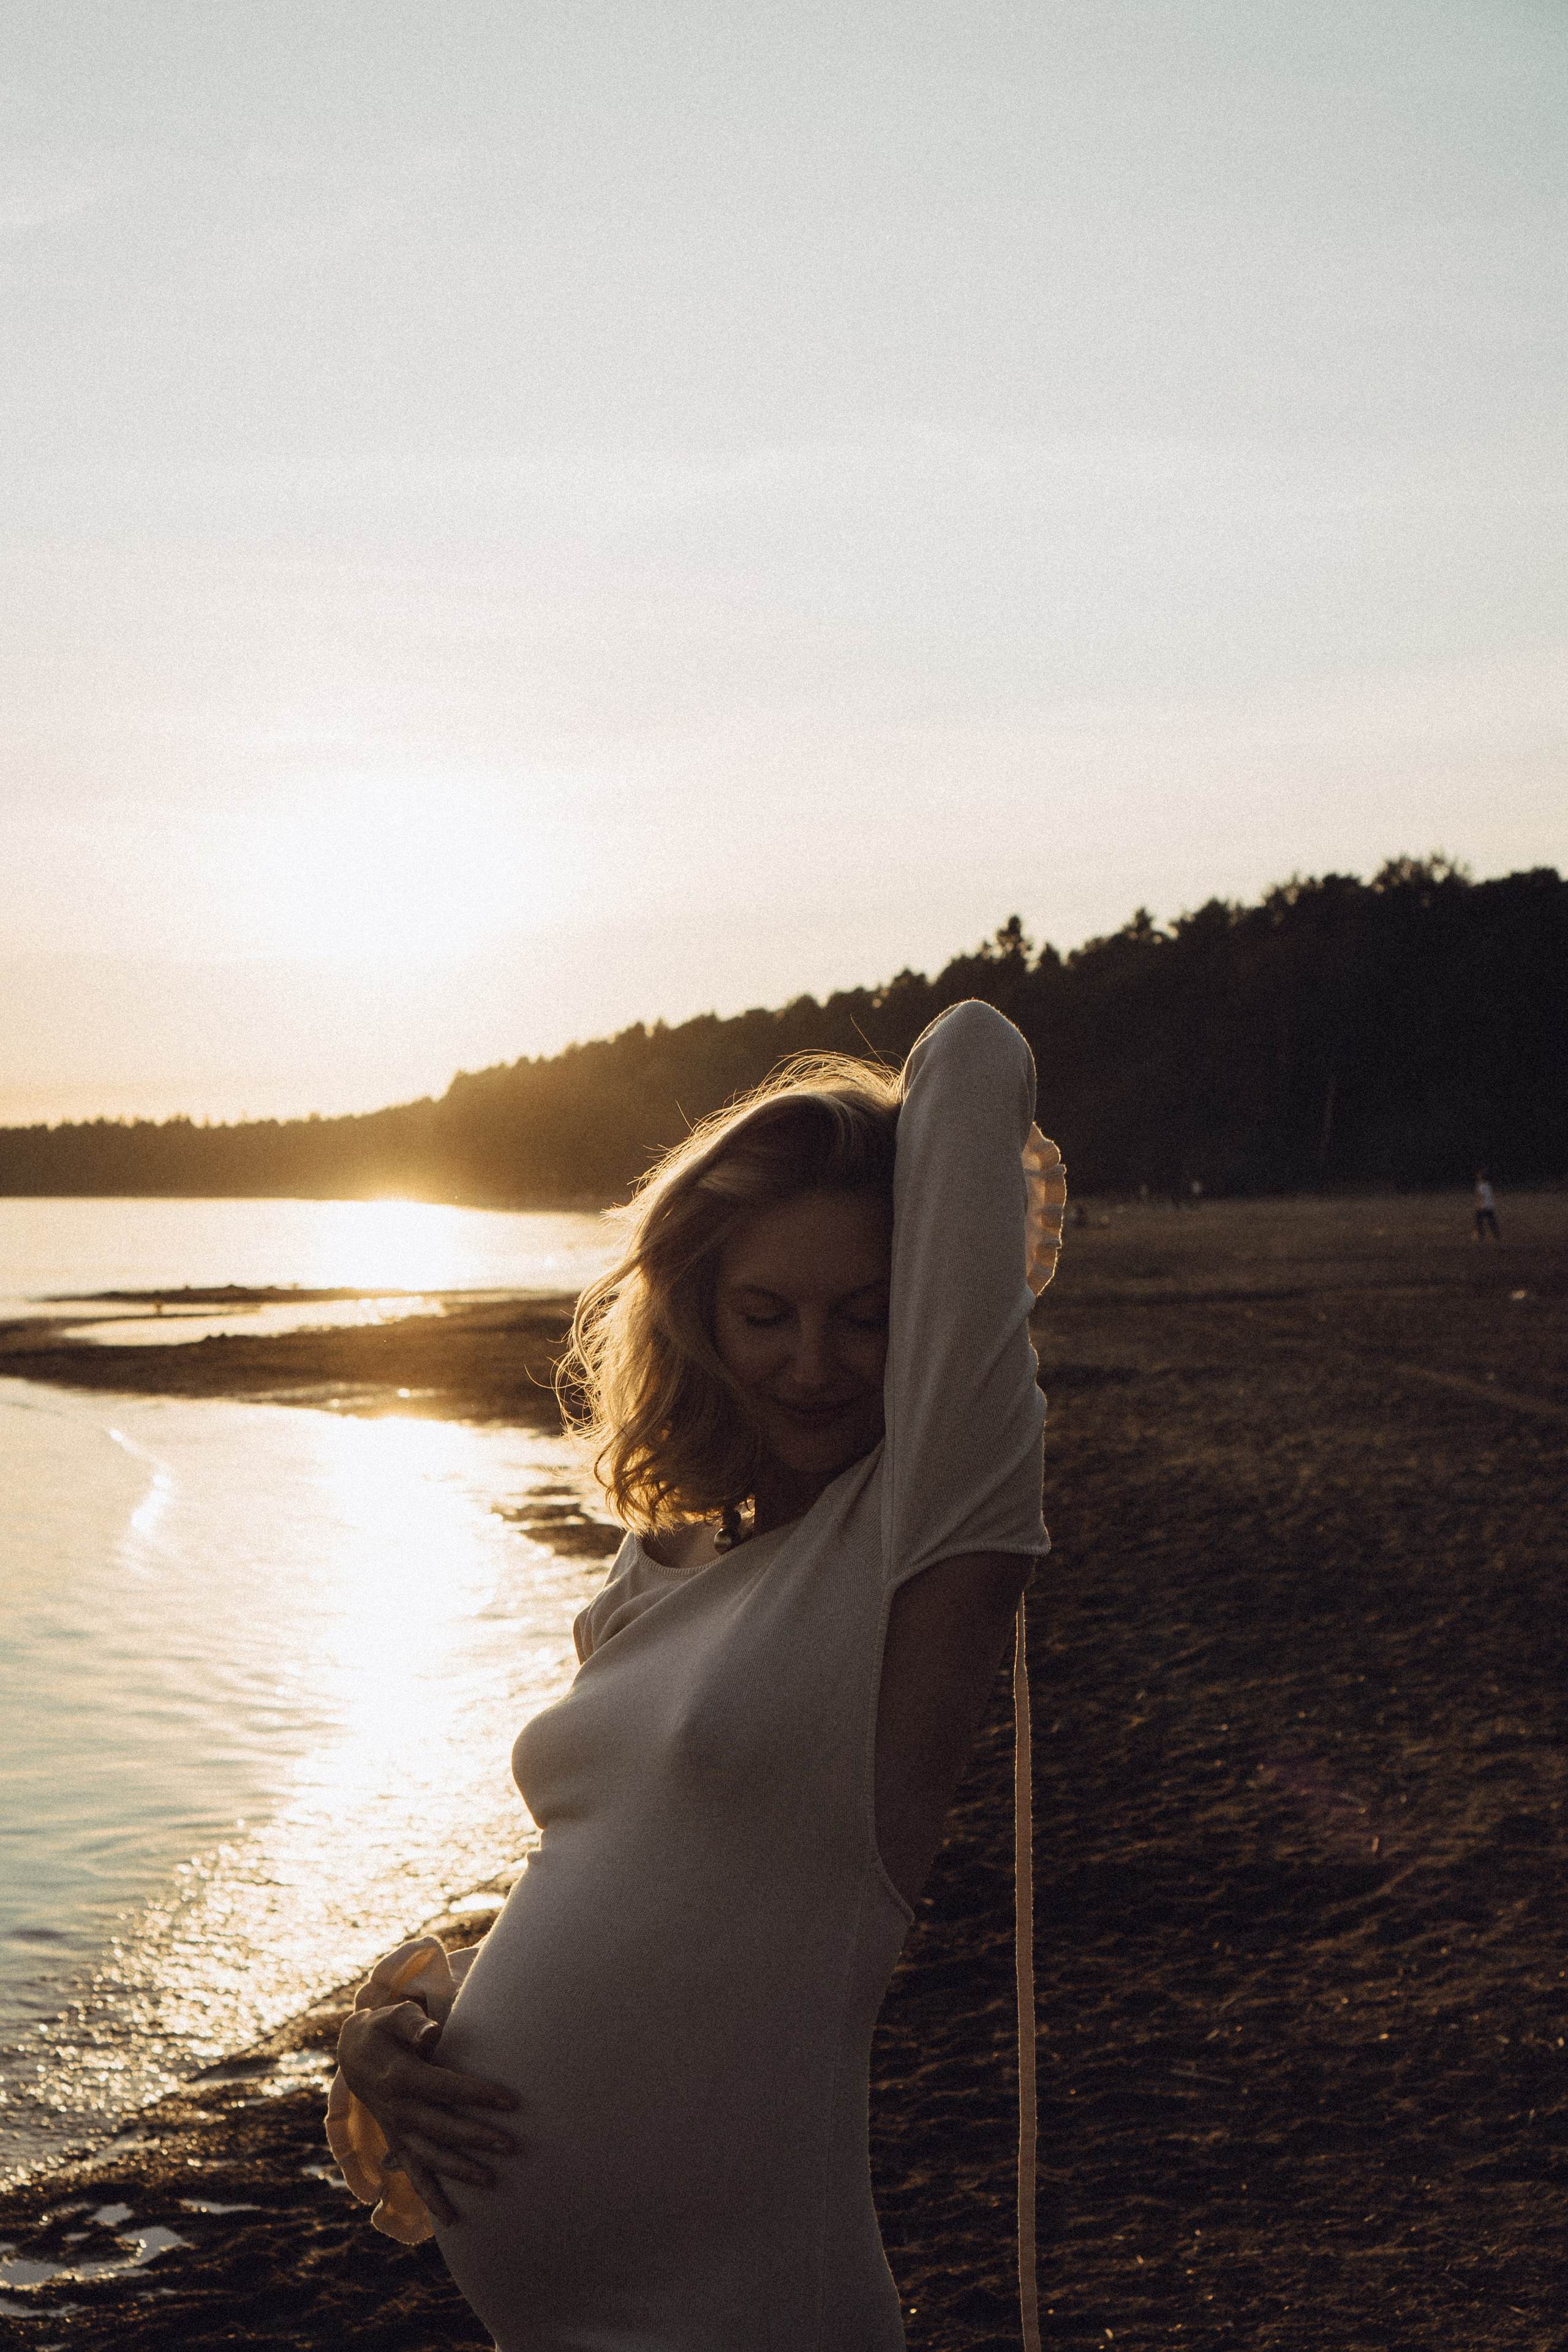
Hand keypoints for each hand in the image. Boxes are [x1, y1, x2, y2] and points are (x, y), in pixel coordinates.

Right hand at [335, 1999, 517, 2227]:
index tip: (510, 2100)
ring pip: (430, 2156)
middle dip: (477, 2137)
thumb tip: (434, 2032)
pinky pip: (413, 2174)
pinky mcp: (396, 2143)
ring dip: (460, 2170)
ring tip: (492, 2180)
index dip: (476, 2094)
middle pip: (441, 2127)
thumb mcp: (394, 2017)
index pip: (444, 2088)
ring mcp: (396, 2130)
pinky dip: (430, 2198)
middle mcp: (397, 2109)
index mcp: (401, 2077)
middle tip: (511, 2145)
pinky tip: (451, 2219)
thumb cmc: (385, 2029)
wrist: (354, 2054)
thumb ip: (413, 2023)